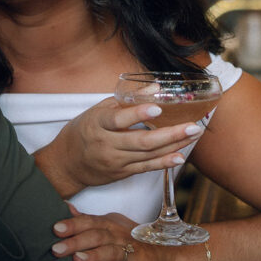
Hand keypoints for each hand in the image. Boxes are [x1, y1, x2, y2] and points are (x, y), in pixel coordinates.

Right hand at [36, 97, 203, 195]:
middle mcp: (106, 144)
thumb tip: (156, 86)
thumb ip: (126, 100)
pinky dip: (164, 163)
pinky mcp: (122, 173)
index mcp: (97, 124)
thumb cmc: (83, 131)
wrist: (66, 164)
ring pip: (148, 155)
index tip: (157, 108)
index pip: (118, 120)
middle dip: (170, 134)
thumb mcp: (98, 110)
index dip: (138, 114)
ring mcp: (115, 161)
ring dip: (174, 145)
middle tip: (192, 125)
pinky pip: (146, 168)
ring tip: (193, 134)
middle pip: (141, 141)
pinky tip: (180, 156)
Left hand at [51, 207, 178, 260]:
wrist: (165, 258)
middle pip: (97, 236)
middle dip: (76, 241)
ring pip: (112, 253)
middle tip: (56, 249)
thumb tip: (65, 207)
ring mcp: (131, 254)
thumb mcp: (110, 226)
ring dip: (95, 257)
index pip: (89, 222)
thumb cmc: (131, 242)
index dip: (72, 225)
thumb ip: (87, 219)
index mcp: (110, 226)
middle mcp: (120, 237)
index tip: (55, 229)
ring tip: (78, 260)